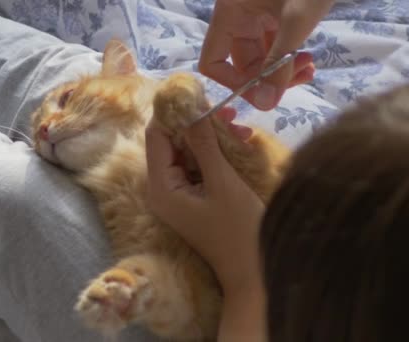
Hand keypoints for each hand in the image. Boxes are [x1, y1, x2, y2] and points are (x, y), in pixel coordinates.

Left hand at [145, 108, 263, 291]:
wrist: (252, 272)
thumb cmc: (238, 229)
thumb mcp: (222, 181)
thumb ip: (204, 142)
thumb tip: (190, 105)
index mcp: (160, 187)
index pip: (156, 135)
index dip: (174, 112)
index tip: (202, 93)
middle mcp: (162, 189)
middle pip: (171, 142)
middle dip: (198, 125)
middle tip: (230, 114)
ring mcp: (178, 193)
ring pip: (188, 151)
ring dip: (211, 138)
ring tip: (240, 130)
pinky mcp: (193, 196)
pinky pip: (198, 165)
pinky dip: (215, 154)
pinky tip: (239, 143)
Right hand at [199, 0, 333, 109]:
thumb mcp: (295, 22)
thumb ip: (278, 65)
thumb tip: (265, 105)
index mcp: (230, 13)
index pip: (213, 60)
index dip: (232, 82)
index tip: (261, 94)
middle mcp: (239, 17)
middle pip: (242, 63)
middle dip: (268, 78)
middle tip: (298, 78)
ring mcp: (258, 16)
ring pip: (262, 58)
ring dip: (283, 70)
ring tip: (309, 69)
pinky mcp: (277, 15)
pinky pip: (275, 46)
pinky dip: (290, 58)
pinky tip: (309, 62)